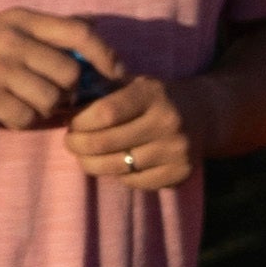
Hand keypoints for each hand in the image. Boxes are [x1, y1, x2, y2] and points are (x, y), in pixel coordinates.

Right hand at [0, 7, 115, 132]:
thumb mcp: (1, 32)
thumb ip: (44, 38)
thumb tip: (98, 56)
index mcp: (20, 20)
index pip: (80, 34)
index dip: (106, 56)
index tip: (114, 75)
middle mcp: (10, 40)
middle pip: (69, 74)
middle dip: (67, 92)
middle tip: (50, 98)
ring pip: (51, 99)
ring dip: (43, 110)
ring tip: (21, 104)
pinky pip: (26, 118)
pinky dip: (21, 122)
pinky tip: (3, 113)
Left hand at [61, 66, 205, 193]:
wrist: (203, 113)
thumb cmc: (154, 98)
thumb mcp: (133, 84)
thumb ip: (102, 91)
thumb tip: (62, 104)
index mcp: (153, 94)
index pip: (105, 113)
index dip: (80, 122)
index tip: (71, 122)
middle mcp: (169, 122)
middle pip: (105, 143)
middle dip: (77, 145)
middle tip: (70, 142)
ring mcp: (177, 150)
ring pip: (116, 167)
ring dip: (91, 164)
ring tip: (85, 155)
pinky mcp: (180, 173)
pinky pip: (134, 182)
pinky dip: (118, 175)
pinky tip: (116, 163)